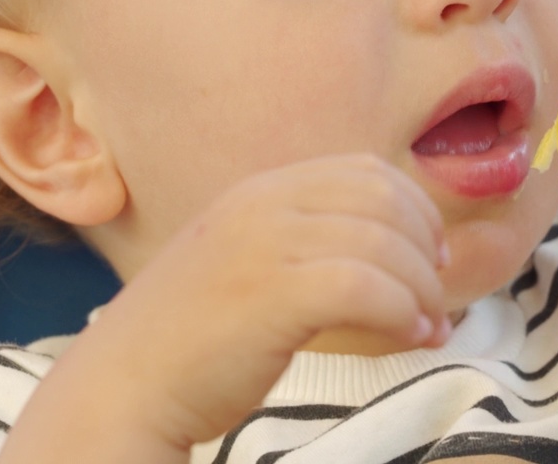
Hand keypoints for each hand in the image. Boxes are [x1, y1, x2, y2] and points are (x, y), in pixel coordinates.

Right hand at [0, 154, 449, 461]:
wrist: (123, 386)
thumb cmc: (190, 340)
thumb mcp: (245, 263)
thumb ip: (300, 244)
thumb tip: (391, 253)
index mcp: (259, 190)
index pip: (364, 170)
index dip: (413, 209)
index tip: (428, 256)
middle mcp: (262, 204)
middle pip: (383, 200)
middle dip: (425, 249)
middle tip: (434, 297)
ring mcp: (264, 244)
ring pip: (383, 243)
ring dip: (421, 289)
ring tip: (427, 327)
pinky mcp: (271, 293)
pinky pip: (366, 287)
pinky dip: (403, 312)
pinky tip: (409, 337)